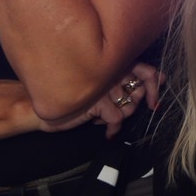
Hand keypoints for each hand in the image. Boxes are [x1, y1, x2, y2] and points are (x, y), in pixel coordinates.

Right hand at [36, 62, 163, 138]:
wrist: (40, 107)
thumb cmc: (72, 94)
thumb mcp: (100, 85)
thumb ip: (123, 83)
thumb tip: (150, 89)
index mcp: (114, 62)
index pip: (147, 70)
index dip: (155, 86)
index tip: (154, 100)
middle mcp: (111, 71)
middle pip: (140, 91)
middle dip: (133, 105)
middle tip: (119, 108)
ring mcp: (104, 85)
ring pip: (129, 107)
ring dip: (120, 116)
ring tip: (105, 116)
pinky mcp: (97, 100)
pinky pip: (117, 118)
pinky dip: (113, 129)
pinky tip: (108, 132)